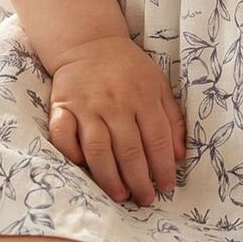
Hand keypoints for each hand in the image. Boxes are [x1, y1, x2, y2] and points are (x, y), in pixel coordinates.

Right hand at [47, 36, 185, 207]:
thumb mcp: (159, 85)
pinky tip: (81, 167)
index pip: (156, 140)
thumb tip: (179, 156)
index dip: (162, 168)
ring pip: (98, 149)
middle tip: (144, 200)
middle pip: (129, 150)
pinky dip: (71, 153)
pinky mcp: (62, 106)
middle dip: (139, 180)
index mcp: (143, 97)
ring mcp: (87, 106)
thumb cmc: (129, 69)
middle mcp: (115, 103)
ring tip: (119, 195)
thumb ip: (172, 119)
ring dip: (109, 177)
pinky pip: (63, 135)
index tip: (165, 187)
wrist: (90, 42)